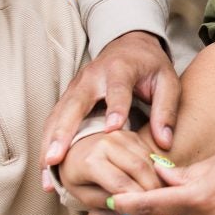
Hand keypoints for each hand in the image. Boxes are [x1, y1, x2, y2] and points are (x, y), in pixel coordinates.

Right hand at [42, 32, 178, 173]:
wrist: (130, 45)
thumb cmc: (150, 67)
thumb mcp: (167, 82)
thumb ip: (166, 111)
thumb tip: (164, 143)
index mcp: (120, 68)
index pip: (117, 88)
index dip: (115, 107)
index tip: (113, 130)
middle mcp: (91, 76)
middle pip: (74, 103)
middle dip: (63, 132)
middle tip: (57, 159)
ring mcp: (76, 86)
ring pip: (58, 114)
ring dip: (49, 142)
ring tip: (46, 169)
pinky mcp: (69, 96)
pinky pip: (55, 119)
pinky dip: (48, 141)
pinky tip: (46, 165)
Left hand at [56, 128, 166, 210]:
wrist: (74, 149)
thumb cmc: (77, 176)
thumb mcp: (83, 195)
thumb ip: (106, 203)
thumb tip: (132, 210)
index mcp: (91, 161)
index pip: (121, 183)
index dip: (138, 201)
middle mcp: (107, 143)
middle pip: (140, 169)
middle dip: (153, 191)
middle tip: (161, 210)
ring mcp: (121, 136)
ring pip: (148, 161)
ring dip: (158, 181)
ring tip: (160, 199)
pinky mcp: (132, 135)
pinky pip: (150, 154)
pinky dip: (156, 171)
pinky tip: (156, 185)